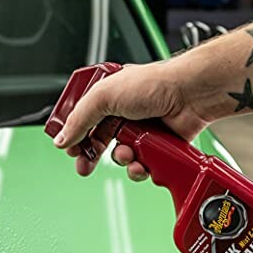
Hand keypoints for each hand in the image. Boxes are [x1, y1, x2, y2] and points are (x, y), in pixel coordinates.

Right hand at [53, 60, 208, 180]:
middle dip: (91, 156)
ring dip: (121, 159)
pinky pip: (141, 165)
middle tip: (84, 166)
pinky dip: (139, 168)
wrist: (189, 95)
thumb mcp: (104, 96)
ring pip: (120, 156)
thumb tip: (63, 138)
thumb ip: (80, 118)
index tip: (70, 149)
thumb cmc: (154, 84)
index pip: (84, 120)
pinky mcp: (156, 146)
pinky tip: (142, 163)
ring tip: (127, 154)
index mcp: (108, 97)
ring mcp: (140, 131)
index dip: (75, 136)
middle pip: (98, 141)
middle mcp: (123, 113)